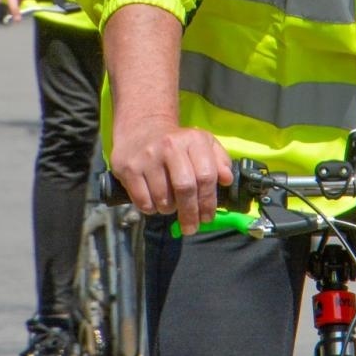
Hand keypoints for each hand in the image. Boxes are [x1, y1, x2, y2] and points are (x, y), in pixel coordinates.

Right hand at [109, 114, 232, 237]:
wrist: (141, 127)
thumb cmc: (177, 142)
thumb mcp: (202, 144)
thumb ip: (219, 161)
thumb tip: (227, 180)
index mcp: (193, 140)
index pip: (206, 176)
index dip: (208, 202)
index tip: (208, 217)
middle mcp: (170, 145)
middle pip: (185, 188)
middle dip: (190, 214)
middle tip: (191, 227)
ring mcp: (148, 157)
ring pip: (163, 199)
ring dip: (169, 210)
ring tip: (171, 205)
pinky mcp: (128, 168)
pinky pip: (143, 202)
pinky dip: (151, 208)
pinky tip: (154, 201)